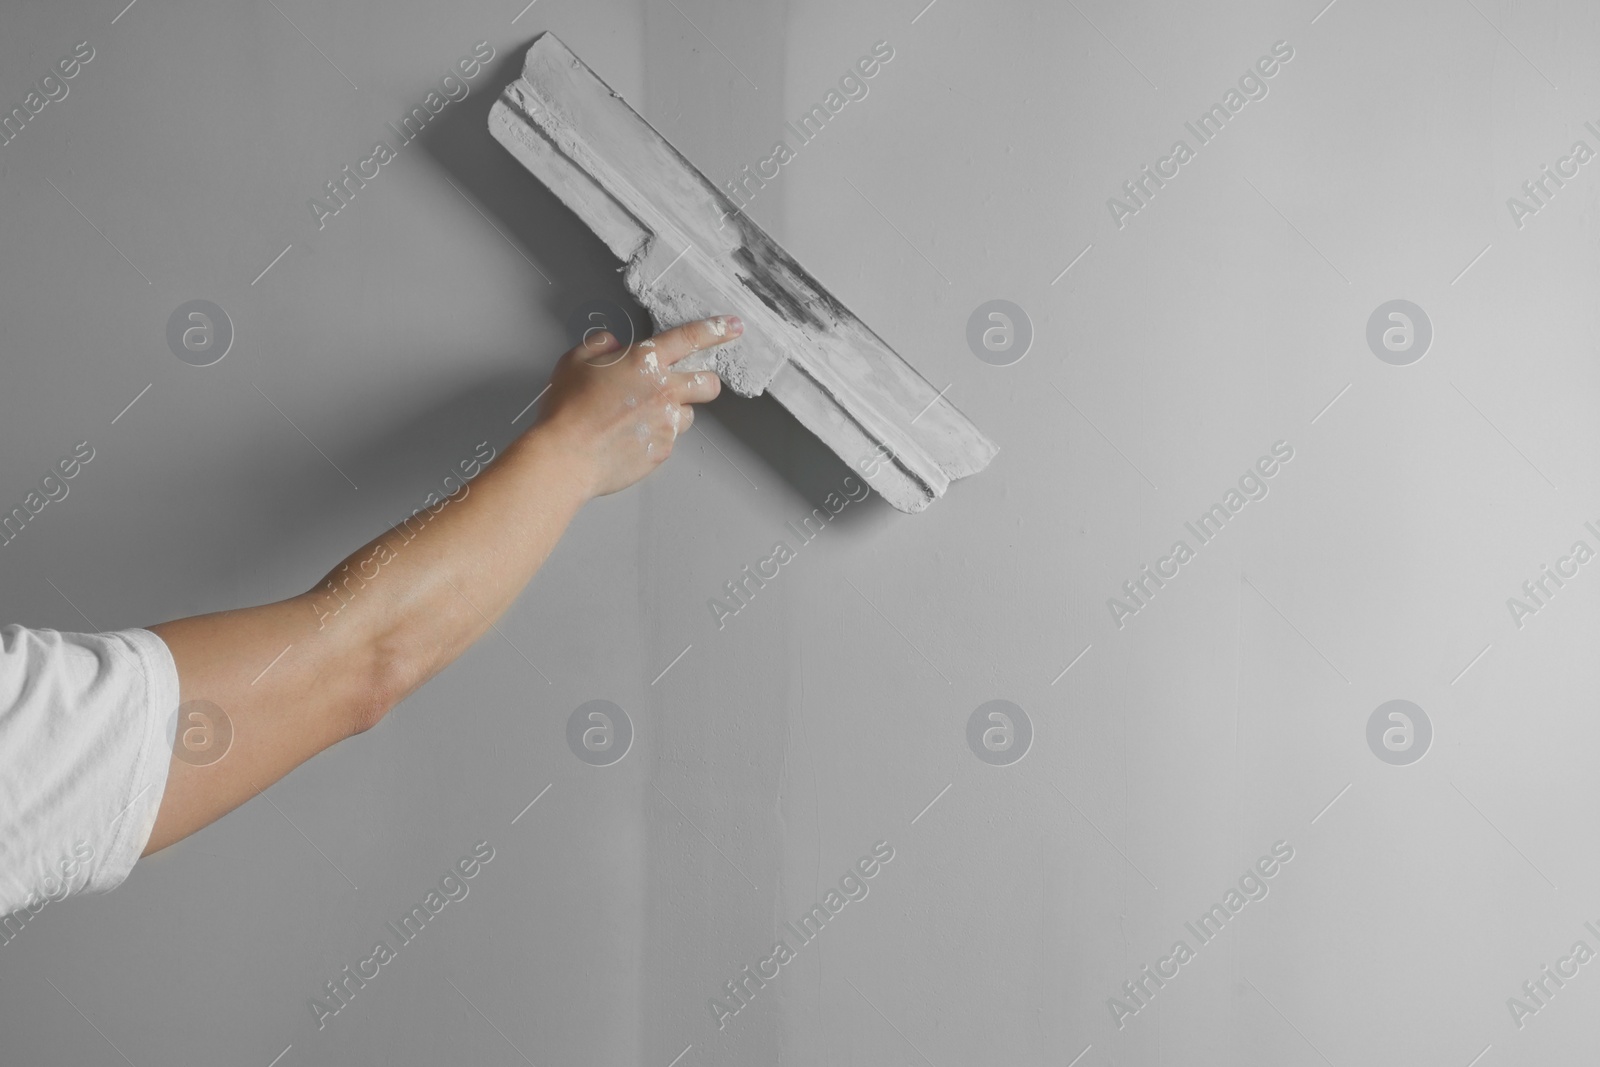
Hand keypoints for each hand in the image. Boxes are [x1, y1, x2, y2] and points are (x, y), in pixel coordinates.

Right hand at [531, 314, 739, 499]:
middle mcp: (664, 390)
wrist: (567, 455)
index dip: (717, 329)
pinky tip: (630, 438)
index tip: (733, 326)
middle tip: (687, 386)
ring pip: (689, 414)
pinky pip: (669, 439)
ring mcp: (667, 422)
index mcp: (646, 362)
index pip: (691, 338)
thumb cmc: (568, 409)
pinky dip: (656, 436)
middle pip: (709, 383)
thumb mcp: (575, 361)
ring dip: (674, 412)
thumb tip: (611, 344)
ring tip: (642, 417)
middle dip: (705, 382)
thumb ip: (599, 346)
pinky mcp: (663, 450)